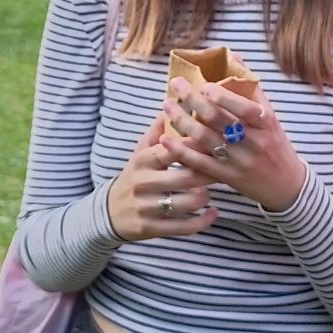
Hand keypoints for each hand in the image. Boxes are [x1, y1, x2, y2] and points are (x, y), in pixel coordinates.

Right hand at [107, 116, 219, 242]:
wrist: (108, 213)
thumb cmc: (133, 176)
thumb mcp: (140, 152)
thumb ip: (156, 131)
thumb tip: (171, 104)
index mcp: (144, 159)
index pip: (175, 148)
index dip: (199, 146)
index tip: (218, 143)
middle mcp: (144, 182)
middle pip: (187, 176)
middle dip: (210, 173)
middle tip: (224, 169)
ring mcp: (147, 207)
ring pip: (187, 203)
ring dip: (205, 197)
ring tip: (210, 192)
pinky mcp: (151, 228)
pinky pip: (184, 227)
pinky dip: (203, 221)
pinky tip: (213, 214)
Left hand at [159, 77, 308, 212]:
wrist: (286, 184)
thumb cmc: (275, 142)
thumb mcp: (271, 115)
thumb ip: (251, 87)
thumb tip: (234, 55)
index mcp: (266, 124)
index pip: (245, 108)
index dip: (224, 97)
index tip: (204, 85)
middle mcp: (254, 142)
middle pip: (219, 120)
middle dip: (193, 100)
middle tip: (176, 84)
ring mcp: (239, 162)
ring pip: (206, 140)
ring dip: (182, 121)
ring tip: (167, 105)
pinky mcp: (227, 178)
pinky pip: (200, 163)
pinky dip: (181, 151)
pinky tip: (165, 140)